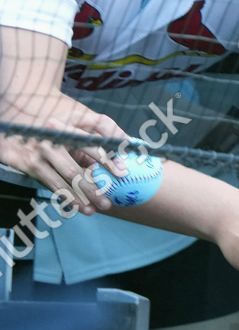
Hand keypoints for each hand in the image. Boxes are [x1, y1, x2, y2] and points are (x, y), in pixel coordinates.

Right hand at [0, 92, 126, 213]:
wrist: (22, 129)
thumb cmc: (61, 127)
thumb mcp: (81, 121)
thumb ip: (102, 132)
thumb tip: (125, 147)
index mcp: (66, 127)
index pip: (90, 144)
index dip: (107, 159)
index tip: (122, 172)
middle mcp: (51, 140)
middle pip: (74, 170)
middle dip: (93, 188)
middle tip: (108, 202)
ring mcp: (39, 154)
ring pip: (63, 180)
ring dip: (81, 197)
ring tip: (96, 208)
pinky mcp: (30, 165)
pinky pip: (52, 183)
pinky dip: (67, 196)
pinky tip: (79, 206)